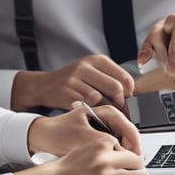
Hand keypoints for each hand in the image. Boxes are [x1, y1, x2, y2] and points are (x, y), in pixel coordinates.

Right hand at [12, 54, 134, 110]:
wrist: (44, 85)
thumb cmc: (72, 80)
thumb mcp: (91, 72)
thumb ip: (109, 79)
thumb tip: (130, 96)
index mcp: (95, 60)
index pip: (123, 76)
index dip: (129, 91)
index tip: (126, 98)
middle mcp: (84, 68)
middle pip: (115, 88)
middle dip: (121, 103)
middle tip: (119, 109)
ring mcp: (74, 81)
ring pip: (102, 100)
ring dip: (107, 111)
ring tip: (106, 113)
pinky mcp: (67, 95)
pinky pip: (88, 108)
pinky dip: (93, 114)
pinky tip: (92, 114)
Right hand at [15, 138, 147, 174]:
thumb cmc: (71, 163)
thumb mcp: (90, 144)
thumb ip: (111, 147)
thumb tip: (131, 153)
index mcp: (103, 149)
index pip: (135, 156)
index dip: (136, 159)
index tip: (134, 161)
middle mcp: (106, 165)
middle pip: (140, 173)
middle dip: (139, 172)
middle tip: (134, 171)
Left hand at [27, 104, 141, 155]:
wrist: (41, 137)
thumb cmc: (58, 134)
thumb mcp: (84, 139)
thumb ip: (107, 144)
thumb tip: (126, 154)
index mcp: (104, 111)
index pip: (128, 126)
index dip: (134, 143)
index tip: (136, 157)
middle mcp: (105, 118)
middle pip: (127, 134)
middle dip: (131, 150)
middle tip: (133, 166)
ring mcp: (102, 128)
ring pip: (121, 142)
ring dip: (123, 154)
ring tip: (123, 167)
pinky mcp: (97, 137)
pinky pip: (113, 147)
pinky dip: (114, 156)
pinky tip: (113, 166)